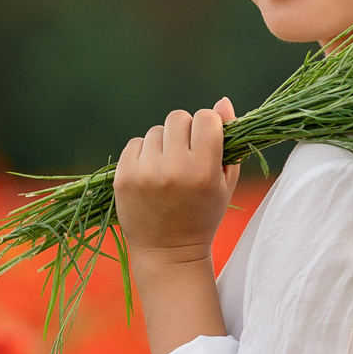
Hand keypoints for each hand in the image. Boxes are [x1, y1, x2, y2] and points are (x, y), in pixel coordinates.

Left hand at [115, 96, 240, 265]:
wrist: (168, 252)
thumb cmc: (203, 214)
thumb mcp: (225, 182)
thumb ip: (228, 142)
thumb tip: (223, 101)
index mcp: (204, 170)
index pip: (205, 118)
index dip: (208, 126)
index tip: (207, 141)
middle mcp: (174, 169)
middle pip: (178, 118)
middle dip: (184, 132)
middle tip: (185, 155)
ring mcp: (146, 173)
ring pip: (156, 131)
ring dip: (163, 145)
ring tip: (167, 171)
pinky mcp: (123, 177)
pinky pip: (135, 143)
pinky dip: (143, 154)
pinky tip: (151, 176)